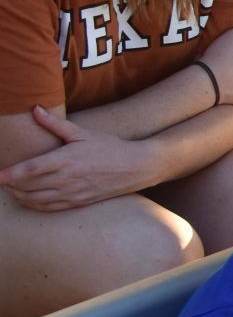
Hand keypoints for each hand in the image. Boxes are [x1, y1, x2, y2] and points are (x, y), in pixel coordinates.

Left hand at [0, 108, 158, 209]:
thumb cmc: (109, 147)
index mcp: (66, 159)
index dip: (11, 174)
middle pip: (29, 186)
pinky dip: (34, 205)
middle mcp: (67, 178)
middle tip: (2, 180)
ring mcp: (73, 193)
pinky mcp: (78, 202)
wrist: (135, 167)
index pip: (31, 169)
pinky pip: (50, 207)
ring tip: (11, 189)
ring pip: (36, 200)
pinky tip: (28, 199)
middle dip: (10, 185)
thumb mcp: (83, 133)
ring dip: (20, 196)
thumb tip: (34, 109)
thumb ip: (55, 124)